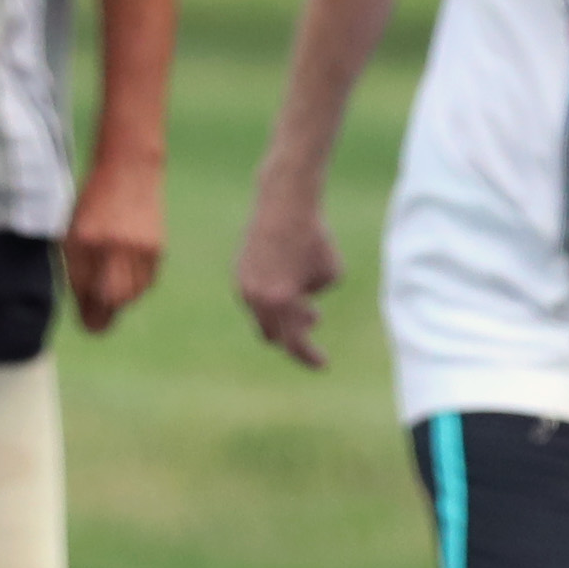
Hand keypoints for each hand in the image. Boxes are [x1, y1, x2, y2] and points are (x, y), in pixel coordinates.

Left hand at [68, 155, 166, 334]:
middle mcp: (114, 246)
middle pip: (114, 299)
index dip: (90, 315)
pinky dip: (135, 285)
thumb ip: (76, 268)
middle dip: (106, 311)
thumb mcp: (74, 231)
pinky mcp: (157, 249)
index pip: (87, 291)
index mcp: (86, 241)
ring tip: (110, 283)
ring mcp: (139, 248)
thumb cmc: (94, 203)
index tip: (90, 326)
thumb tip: (87, 307)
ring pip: (132, 293)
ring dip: (120, 298)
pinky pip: (146, 281)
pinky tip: (126, 270)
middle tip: (97, 313)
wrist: (129, 170)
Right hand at [233, 192, 338, 366]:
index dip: (308, 356)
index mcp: (281, 301)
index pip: (294, 343)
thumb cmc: (314, 238)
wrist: (284, 204)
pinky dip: (270, 295)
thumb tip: (300, 305)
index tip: (323, 364)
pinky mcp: (238, 271)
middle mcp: (257, 297)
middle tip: (314, 320)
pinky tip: (285, 279)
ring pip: (262, 314)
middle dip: (293, 334)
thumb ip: (311, 299)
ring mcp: (243, 285)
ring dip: (281, 312)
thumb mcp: (330, 275)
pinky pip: (254, 295)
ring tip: (302, 298)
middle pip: (273, 335)